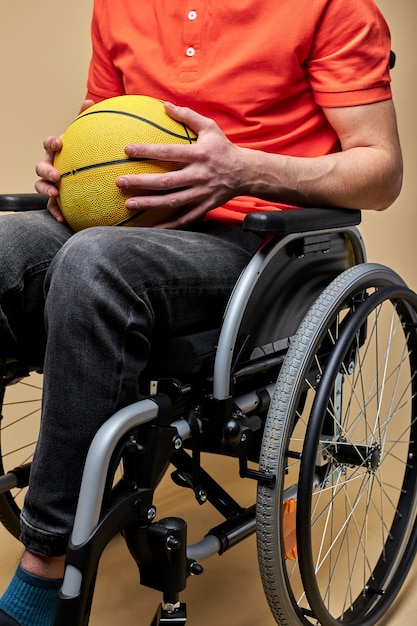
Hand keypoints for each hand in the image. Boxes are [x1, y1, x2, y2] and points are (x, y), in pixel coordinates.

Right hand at [34, 100, 94, 221]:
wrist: (81, 177)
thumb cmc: (80, 155)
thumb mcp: (84, 139)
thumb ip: (85, 121)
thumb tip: (90, 100)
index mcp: (56, 151)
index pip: (49, 144)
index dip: (51, 142)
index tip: (59, 143)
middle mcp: (49, 166)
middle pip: (40, 167)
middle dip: (46, 171)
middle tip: (57, 175)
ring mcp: (49, 183)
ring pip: (40, 187)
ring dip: (46, 190)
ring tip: (55, 195)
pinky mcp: (54, 200)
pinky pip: (51, 207)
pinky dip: (55, 212)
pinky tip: (62, 218)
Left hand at [116, 102, 248, 227]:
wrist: (246, 173)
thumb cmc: (223, 148)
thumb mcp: (209, 128)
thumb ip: (187, 116)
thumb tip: (164, 104)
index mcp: (199, 155)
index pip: (169, 152)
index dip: (148, 151)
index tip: (127, 150)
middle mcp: (199, 175)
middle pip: (166, 181)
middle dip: (141, 182)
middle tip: (120, 182)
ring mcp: (201, 194)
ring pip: (172, 201)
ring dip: (149, 204)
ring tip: (128, 205)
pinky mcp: (205, 207)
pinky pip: (185, 219)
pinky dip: (168, 225)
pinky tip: (151, 227)